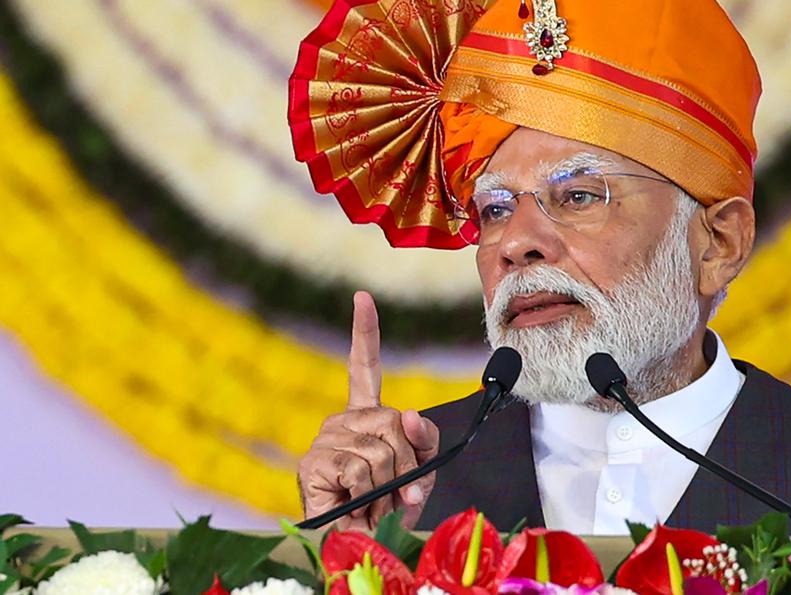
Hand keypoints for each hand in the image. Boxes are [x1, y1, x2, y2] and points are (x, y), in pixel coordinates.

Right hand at [297, 291, 439, 530]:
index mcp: (365, 416)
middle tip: (393, 492)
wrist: (356, 544)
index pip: (365, 367)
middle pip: (396, 423)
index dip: (365, 332)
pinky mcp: (314, 461)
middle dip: (407, 465)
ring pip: (382, 451)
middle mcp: (342, 420)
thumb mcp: (419, 473)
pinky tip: (353, 502)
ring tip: (372, 501)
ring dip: (388, 486)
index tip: (362, 298)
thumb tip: (410, 416)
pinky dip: (368, 492)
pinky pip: (361, 468)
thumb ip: (424, 442)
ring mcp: (326, 437)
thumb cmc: (385, 508)